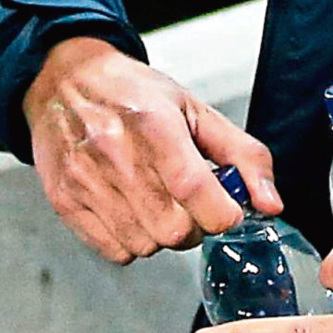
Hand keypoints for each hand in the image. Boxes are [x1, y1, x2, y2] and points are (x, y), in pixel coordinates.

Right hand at [21, 37, 278, 262]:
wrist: (62, 81)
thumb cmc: (132, 93)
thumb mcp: (194, 109)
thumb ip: (242, 155)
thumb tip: (270, 204)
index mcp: (152, 124)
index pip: (196, 193)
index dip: (223, 214)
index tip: (225, 208)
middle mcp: (112, 152)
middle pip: (173, 232)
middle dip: (193, 227)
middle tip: (188, 204)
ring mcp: (83, 180)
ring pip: (145, 246)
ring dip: (160, 235)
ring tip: (154, 201)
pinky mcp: (64, 201)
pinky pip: (114, 251)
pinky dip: (131, 241)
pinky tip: (129, 209)